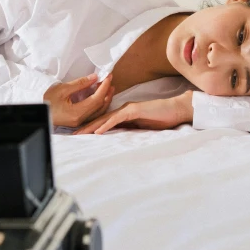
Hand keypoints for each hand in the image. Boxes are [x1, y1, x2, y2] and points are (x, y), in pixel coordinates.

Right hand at [43, 73, 114, 126]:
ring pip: (98, 111)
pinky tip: (99, 96)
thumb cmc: (46, 101)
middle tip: (110, 80)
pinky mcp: (77, 121)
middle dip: (107, 93)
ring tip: (108, 87)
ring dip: (105, 99)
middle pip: (100, 106)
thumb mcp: (62, 89)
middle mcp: (80, 119)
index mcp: (77, 113)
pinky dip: (98, 104)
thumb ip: (80, 83)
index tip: (108, 77)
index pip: (96, 99)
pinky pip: (93, 113)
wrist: (37, 113)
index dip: (104, 87)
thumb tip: (94, 78)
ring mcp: (79, 122)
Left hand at [73, 91, 192, 134]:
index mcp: (124, 115)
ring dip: (91, 127)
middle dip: (85, 128)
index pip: (104, 122)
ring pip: (105, 119)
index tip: (80, 138)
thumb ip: (131, 131)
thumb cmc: (163, 118)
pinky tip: (98, 132)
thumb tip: (121, 140)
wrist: (177, 109)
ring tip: (79, 135)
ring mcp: (128, 109)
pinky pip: (117, 119)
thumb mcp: (143, 127)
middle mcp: (123, 110)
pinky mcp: (134, 110)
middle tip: (72, 137)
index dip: (91, 129)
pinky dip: (107, 126)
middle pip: (100, 120)